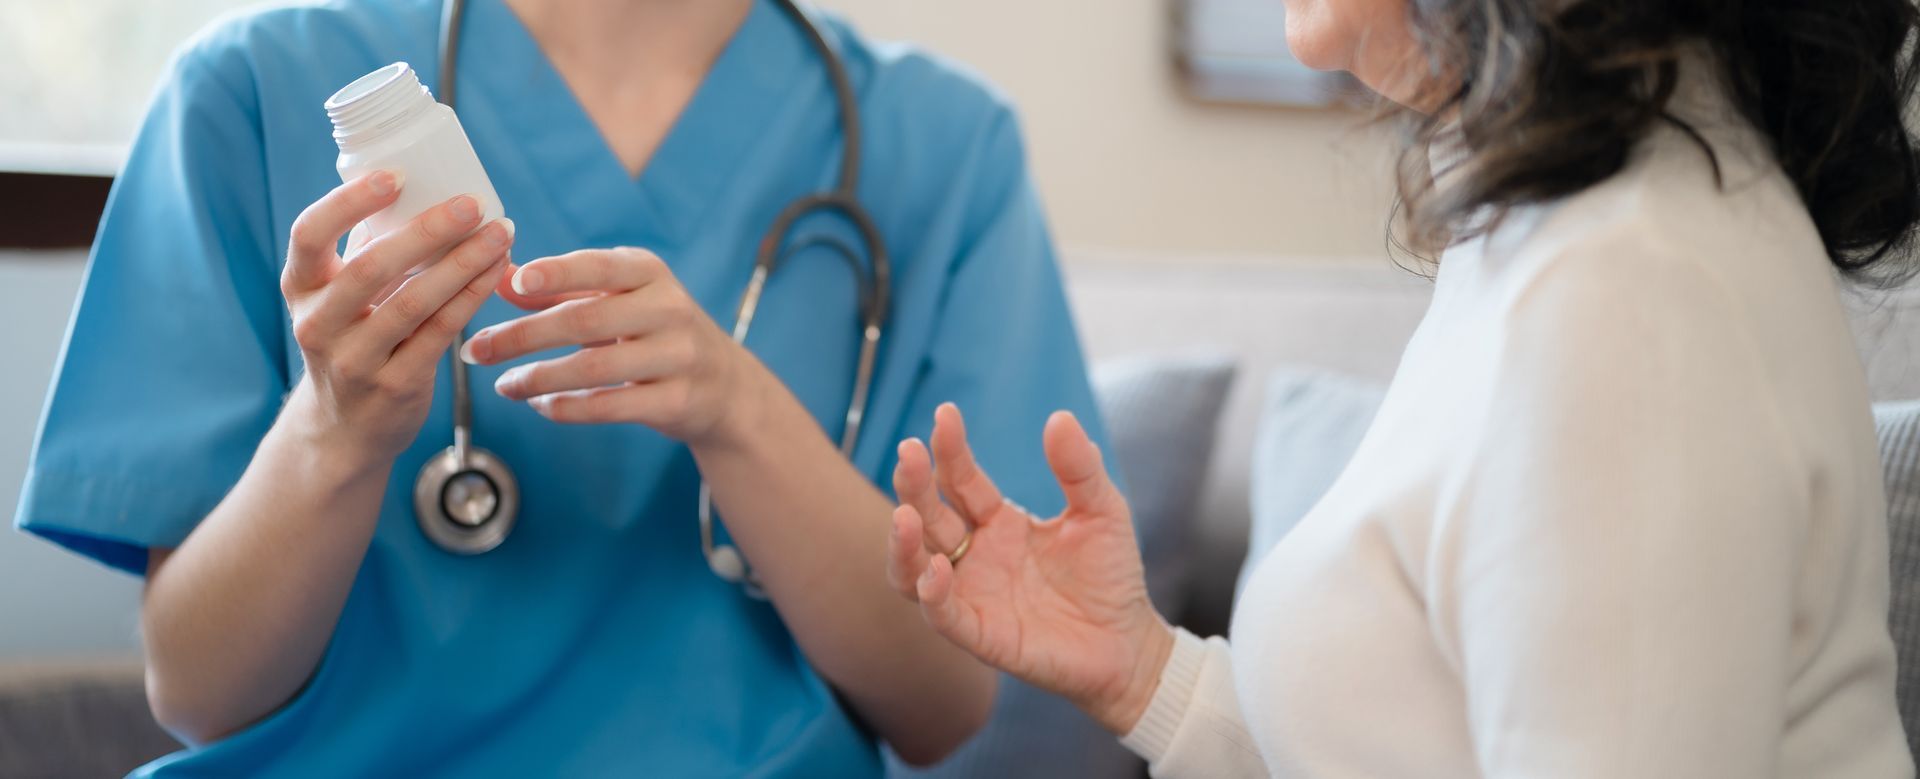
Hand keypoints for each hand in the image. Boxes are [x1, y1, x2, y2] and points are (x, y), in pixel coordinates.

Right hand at [281, 172, 513, 459]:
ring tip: (501, 233)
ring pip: (414, 303)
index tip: (394, 175)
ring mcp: (354, 360)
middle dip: (427, 232)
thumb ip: (368, 247)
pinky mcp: (394, 386)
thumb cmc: (353, 339)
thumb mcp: (342, 296)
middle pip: (371, 268)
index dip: (348, 203)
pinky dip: (471, 297)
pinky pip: (439, 333)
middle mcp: (318, 324)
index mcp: (301, 288)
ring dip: (463, 263)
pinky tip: (497, 271)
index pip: (309, 235)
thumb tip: (420, 182)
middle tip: (472, 204)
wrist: (344, 429)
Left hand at [457, 247, 759, 445]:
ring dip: (539, 378)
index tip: (513, 282)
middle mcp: (669, 309)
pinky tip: (540, 405)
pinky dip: (568, 407)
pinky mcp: (678, 400)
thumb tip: (499, 278)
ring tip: (504, 386)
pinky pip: (612, 406)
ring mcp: (678, 356)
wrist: (723, 384)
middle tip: (477, 350)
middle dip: (524, 336)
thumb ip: (559, 288)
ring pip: (595, 368)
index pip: (598, 266)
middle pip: (585, 320)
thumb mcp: (615, 298)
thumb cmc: (652, 330)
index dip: (557, 273)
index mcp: (650, 273)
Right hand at [888, 404, 1174, 734]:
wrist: (1129, 642)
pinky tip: (935, 571)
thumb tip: (1059, 417)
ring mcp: (973, 594)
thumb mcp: (1102, 511)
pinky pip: (943, 615)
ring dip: (902, 543)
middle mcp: (975, 555)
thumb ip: (1079, 469)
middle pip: (928, 516)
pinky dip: (932, 595)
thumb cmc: (1111, 575)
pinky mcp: (981, 634)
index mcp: (998, 521)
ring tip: (904, 516)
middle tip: (909, 452)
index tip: (945, 414)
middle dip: (913, 485)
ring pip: (913, 569)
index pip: (960, 480)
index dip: (949, 449)